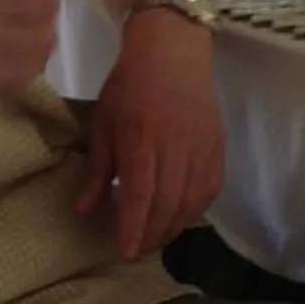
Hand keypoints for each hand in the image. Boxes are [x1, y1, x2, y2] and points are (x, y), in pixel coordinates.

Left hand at [77, 12, 223, 261]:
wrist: (173, 50)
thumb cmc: (129, 84)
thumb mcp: (103, 122)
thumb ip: (99, 168)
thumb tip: (86, 210)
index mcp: (142, 138)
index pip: (142, 194)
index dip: (134, 227)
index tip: (125, 252)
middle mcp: (177, 146)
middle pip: (169, 203)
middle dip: (153, 234)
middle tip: (137, 251)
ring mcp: (202, 146)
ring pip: (194, 200)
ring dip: (176, 226)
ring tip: (158, 238)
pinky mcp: (218, 144)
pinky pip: (212, 186)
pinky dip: (198, 208)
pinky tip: (183, 216)